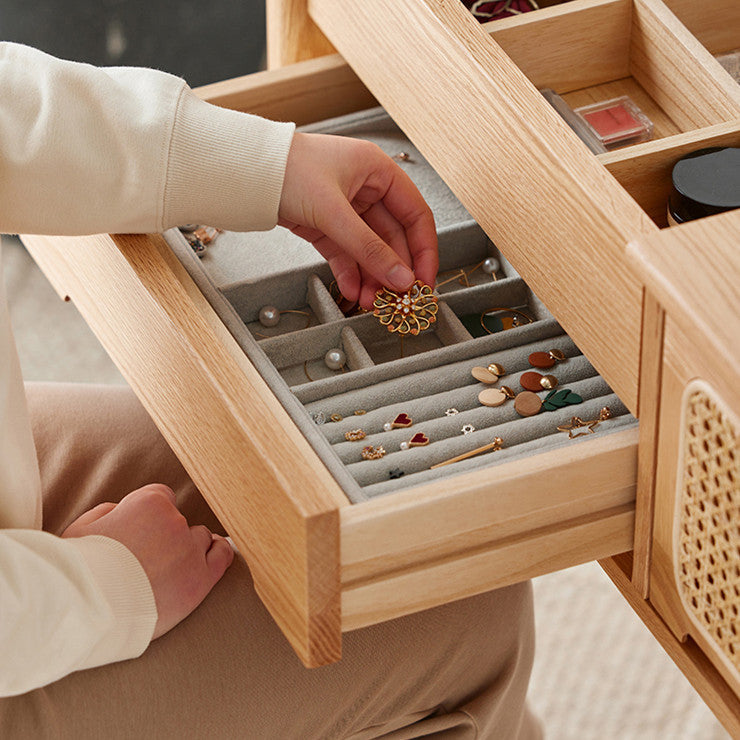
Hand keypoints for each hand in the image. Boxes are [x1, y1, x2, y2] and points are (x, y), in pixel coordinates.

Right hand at [62, 484, 233, 638]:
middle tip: (150, 557)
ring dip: (189, 548)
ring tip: (171, 567)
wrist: (89, 610)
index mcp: (149, 503)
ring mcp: (190, 550)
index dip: (151, 515)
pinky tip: (213, 555)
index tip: (143, 531)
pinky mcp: (200, 580)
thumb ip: (110, 512)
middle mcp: (175, 522)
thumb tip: (122, 511)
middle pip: (180, 521)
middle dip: (167, 534)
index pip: (162, 497)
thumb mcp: (84, 527)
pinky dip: (219, 553)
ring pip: (201, 538)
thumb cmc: (80, 570)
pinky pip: (222, 556)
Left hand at [279, 132, 438, 307]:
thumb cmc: (285, 168)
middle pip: (393, 238)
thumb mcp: (333, 211)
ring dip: (371, 278)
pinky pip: (345, 254)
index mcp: (378, 171)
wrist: (240, 171)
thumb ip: (368, 248)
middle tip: (398, 299)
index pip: (416, 215)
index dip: (424, 250)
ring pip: (368, 250)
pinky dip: (349, 273)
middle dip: (393, 270)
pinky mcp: (324, 226)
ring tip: (370, 302)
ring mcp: (344, 209)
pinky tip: (352, 291)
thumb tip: (400, 277)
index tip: (424, 280)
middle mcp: (365, 188)